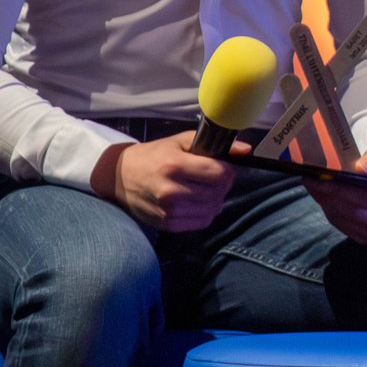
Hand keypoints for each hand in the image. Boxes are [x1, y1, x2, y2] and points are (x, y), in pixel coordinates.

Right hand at [93, 132, 241, 231]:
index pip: (219, 174)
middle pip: (218, 192)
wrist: (120, 178)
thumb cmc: (154, 155)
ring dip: (216, 198)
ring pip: (213, 209)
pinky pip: (202, 222)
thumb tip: (246, 150)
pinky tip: (197, 201)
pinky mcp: (168, 225)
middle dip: (222, 184)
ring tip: (205, 188)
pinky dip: (206, 212)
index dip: (227, 169)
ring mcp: (168, 211)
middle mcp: (171, 191)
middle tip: (214, 177)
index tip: (221, 165)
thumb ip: (214, 144)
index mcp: (174, 165)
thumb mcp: (181, 141)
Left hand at [304, 146, 366, 242]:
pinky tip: (327, 199)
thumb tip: (362, 167)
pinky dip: (334, 214)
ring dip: (331, 206)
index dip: (347, 190)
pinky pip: (346, 230)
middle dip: (334, 198)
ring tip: (319, 188)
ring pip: (349, 223)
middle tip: (316, 182)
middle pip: (357, 213)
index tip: (327, 178)